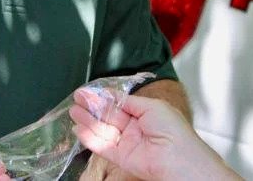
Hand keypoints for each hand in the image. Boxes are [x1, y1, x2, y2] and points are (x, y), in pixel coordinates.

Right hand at [69, 91, 236, 180]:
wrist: (179, 160)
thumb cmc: (173, 131)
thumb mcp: (152, 106)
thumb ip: (129, 102)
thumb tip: (112, 96)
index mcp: (144, 114)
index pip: (119, 104)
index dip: (103, 97)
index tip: (87, 91)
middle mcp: (135, 128)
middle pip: (109, 116)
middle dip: (92, 107)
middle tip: (76, 99)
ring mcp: (127, 143)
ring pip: (103, 130)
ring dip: (88, 121)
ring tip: (73, 111)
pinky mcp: (121, 158)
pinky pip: (103, 147)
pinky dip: (90, 139)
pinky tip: (79, 129)